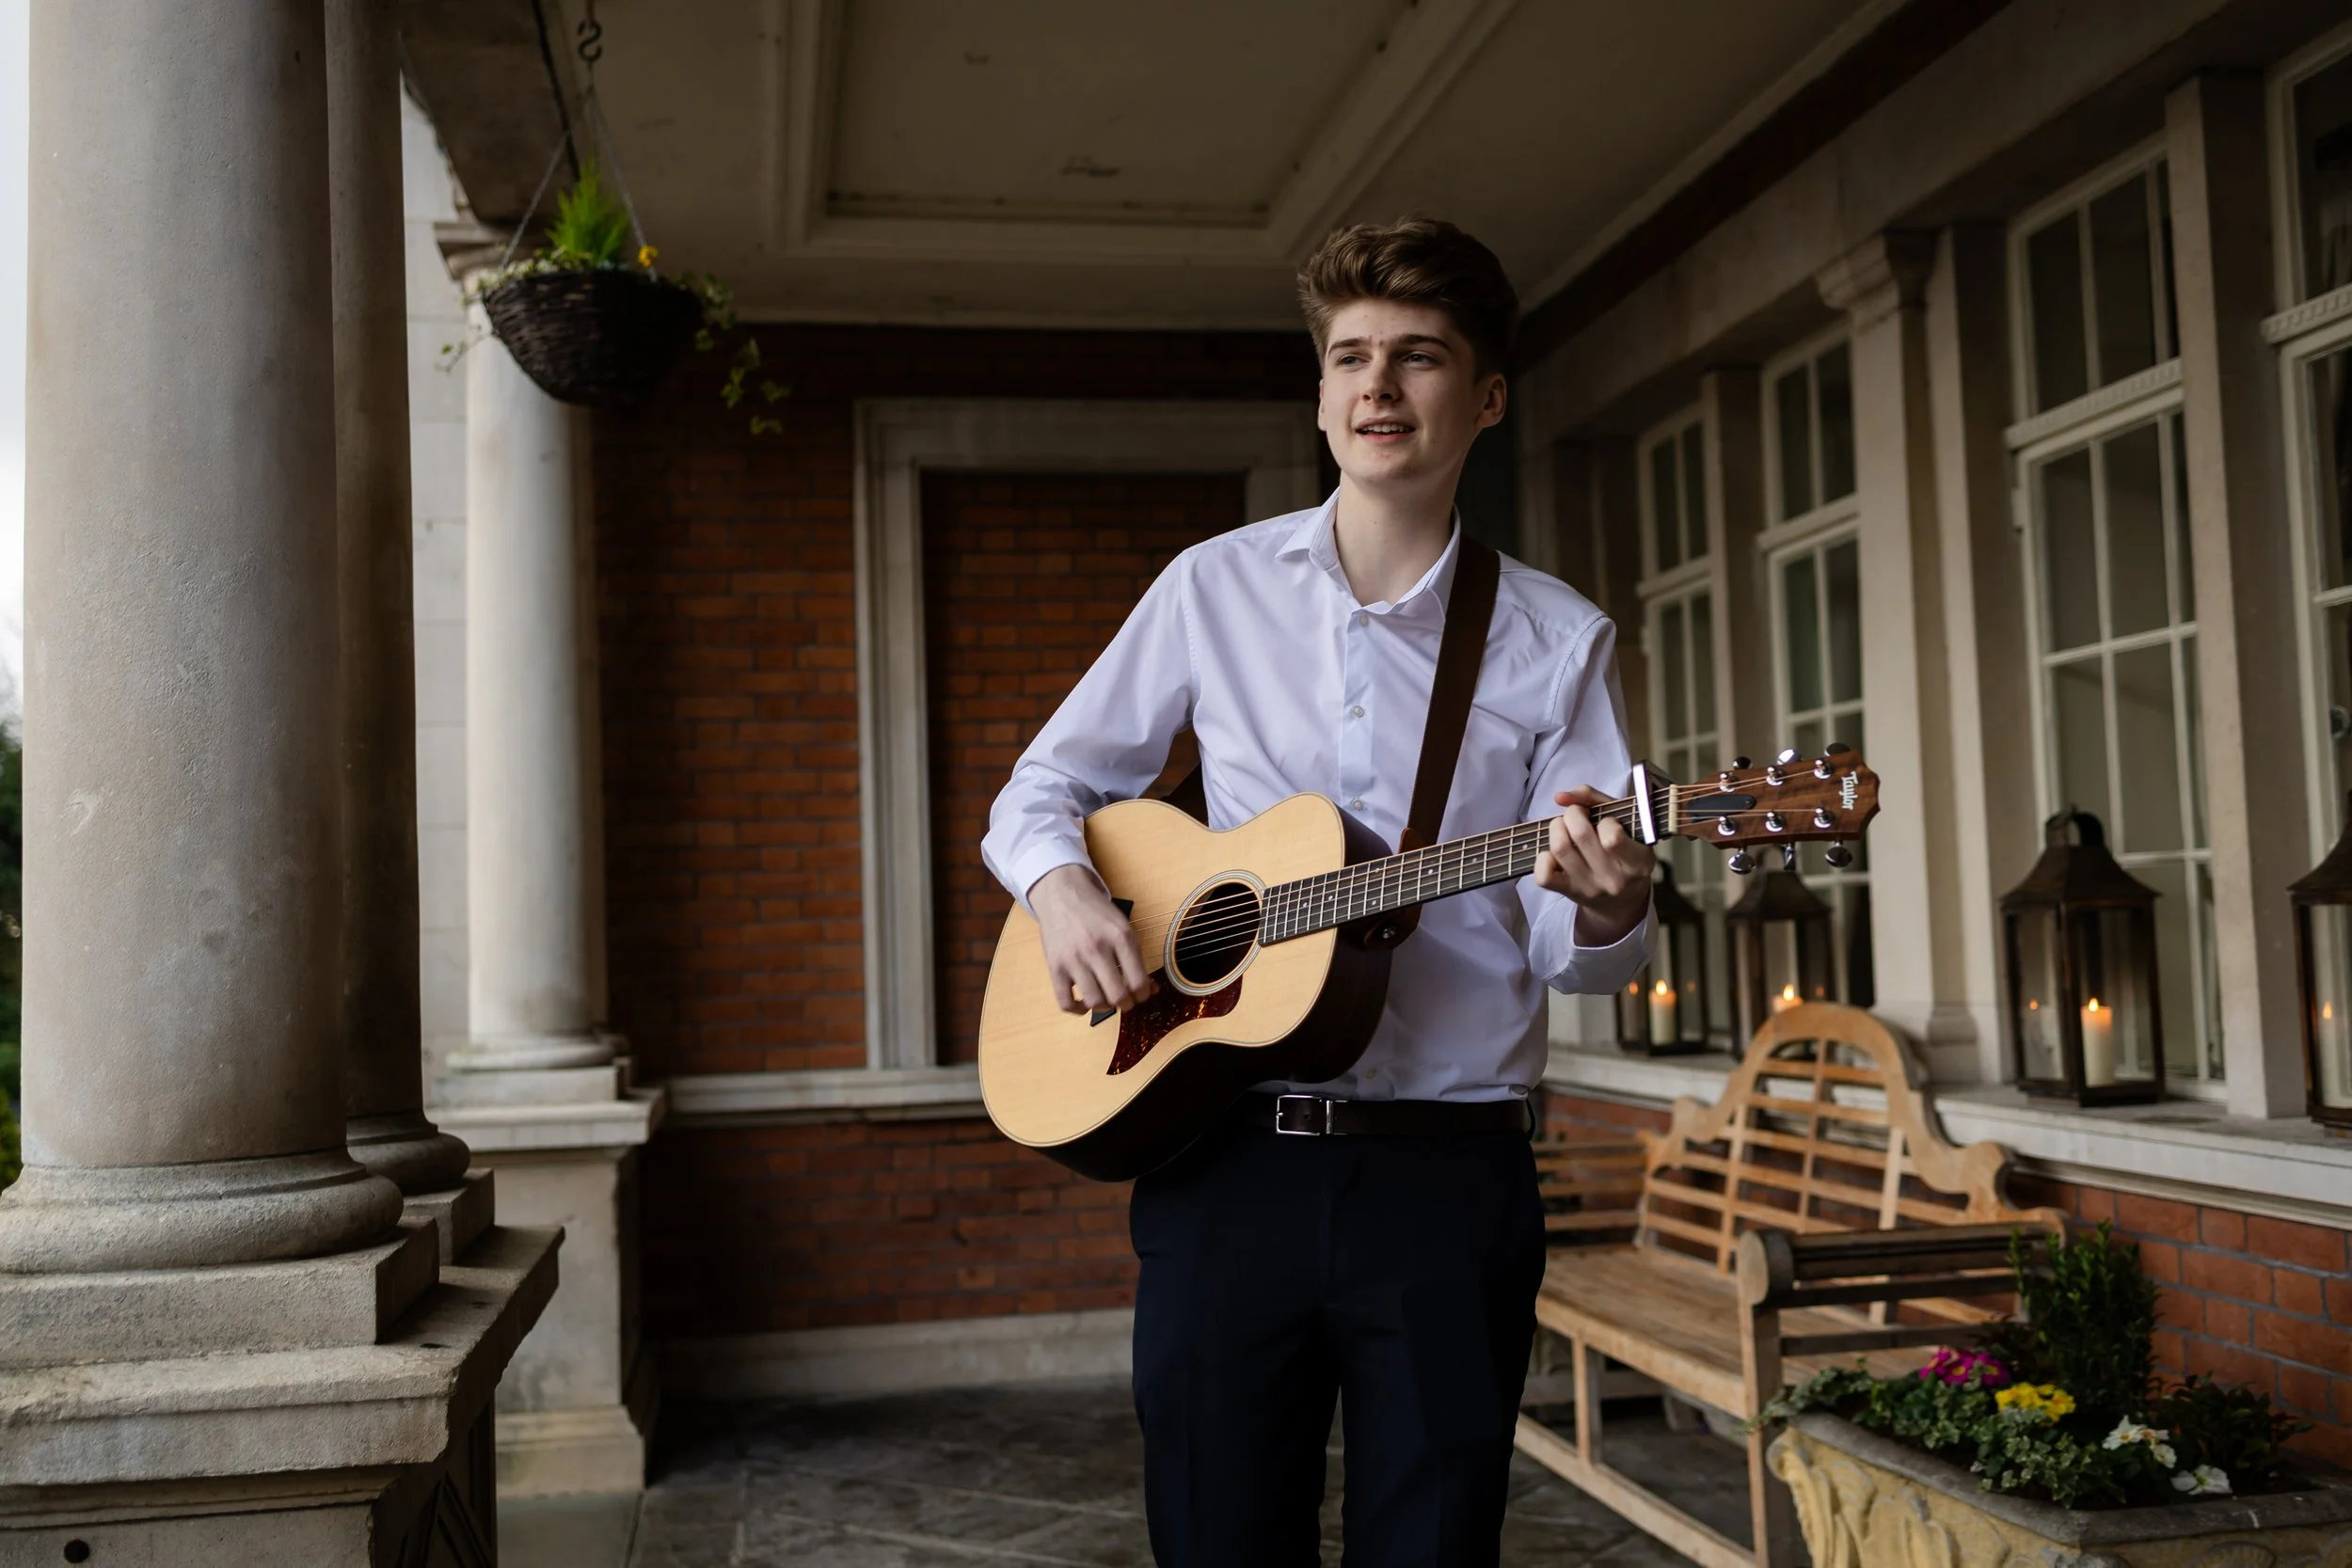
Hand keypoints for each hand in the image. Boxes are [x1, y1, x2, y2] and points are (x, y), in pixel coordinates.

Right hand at [1028, 863, 1157, 1014]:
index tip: (1141, 994)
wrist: (1062, 894)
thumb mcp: (1122, 927)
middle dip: (1126, 1004)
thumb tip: (1151, 989)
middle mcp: (1097, 948)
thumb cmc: (1096, 913)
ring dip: (1105, 1008)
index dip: (1144, 995)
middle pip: (1118, 996)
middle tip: (1125, 1000)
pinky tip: (1084, 1003)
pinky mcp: (1054, 967)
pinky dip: (1077, 1010)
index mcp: (1121, 937)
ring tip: (1106, 1000)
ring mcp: (1074, 959)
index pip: (1139, 982)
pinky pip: (1065, 1002)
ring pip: (1094, 1002)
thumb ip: (1136, 957)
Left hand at [1531, 786, 1654, 946]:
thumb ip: (1596, 800)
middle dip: (1573, 814)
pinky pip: (1544, 876)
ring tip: (1563, 827)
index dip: (1605, 820)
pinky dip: (1543, 858)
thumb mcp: (1625, 824)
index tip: (1606, 821)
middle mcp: (1614, 878)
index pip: (1613, 837)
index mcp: (1637, 861)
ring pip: (1560, 848)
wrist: (1621, 901)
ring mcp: (1589, 888)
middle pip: (1580, 835)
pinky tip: (1554, 853)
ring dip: (1556, 828)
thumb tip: (1561, 797)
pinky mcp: (1568, 893)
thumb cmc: (1623, 852)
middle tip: (1577, 815)